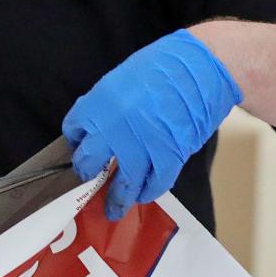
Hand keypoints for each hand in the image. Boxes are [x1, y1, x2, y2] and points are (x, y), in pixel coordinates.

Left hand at [63, 29, 242, 221]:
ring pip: (120, 184)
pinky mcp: (167, 158)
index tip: (81, 144)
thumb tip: (96, 127)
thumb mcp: (121, 78)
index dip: (76, 139)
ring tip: (113, 211)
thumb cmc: (163, 65)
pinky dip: (147, 192)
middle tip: (93, 174)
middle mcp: (113, 129)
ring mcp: (140, 147)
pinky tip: (143, 195)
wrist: (202, 65)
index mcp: (99, 104)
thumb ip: (105, 105)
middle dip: (88, 170)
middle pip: (87, 162)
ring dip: (116, 200)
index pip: (73, 129)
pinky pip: (153, 185)